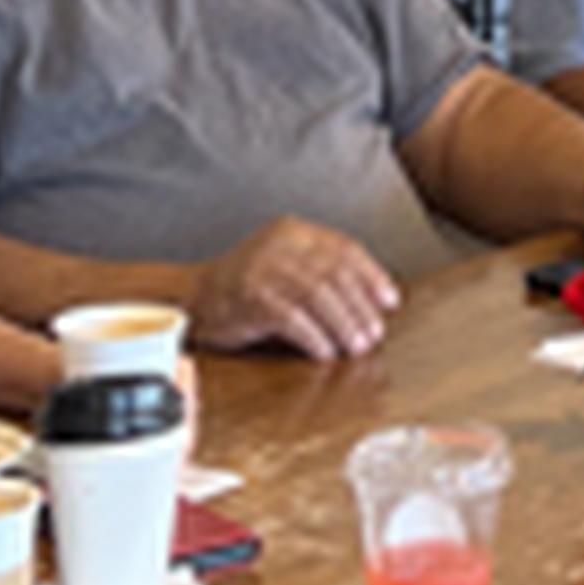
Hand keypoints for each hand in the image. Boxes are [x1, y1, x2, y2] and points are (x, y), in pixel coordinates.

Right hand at [191, 214, 401, 356]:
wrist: (192, 298)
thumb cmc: (248, 289)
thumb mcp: (287, 270)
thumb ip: (322, 276)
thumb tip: (374, 304)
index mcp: (293, 232)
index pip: (343, 249)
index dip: (372, 276)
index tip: (391, 301)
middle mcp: (279, 244)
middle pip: (334, 273)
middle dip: (360, 307)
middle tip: (375, 334)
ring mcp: (262, 268)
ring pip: (318, 294)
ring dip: (343, 324)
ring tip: (356, 347)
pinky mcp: (249, 296)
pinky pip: (291, 317)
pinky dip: (314, 336)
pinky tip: (325, 352)